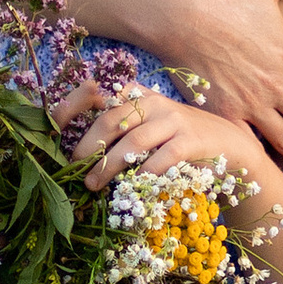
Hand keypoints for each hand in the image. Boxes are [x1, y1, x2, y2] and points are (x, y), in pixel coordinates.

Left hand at [63, 87, 267, 198]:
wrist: (227, 143)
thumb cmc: (178, 139)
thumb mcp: (150, 125)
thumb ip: (122, 130)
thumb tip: (81, 155)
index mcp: (138, 95)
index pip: (101, 96)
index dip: (76, 109)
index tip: (55, 131)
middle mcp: (154, 102)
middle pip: (113, 119)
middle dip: (90, 146)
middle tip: (75, 168)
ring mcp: (174, 119)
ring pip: (134, 141)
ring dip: (110, 166)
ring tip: (94, 185)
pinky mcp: (190, 140)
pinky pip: (163, 157)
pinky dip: (145, 173)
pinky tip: (133, 187)